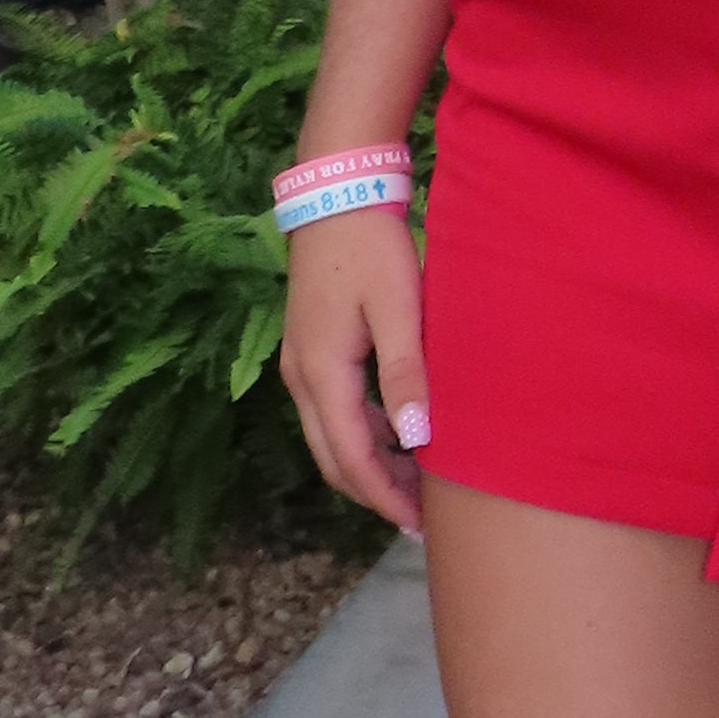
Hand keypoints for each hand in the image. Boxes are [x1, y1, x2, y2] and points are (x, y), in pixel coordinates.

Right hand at [282, 211, 429, 537]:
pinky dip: (360, 435)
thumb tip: (414, 439)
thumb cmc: (372, 248)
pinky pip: (331, 412)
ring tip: (415, 482)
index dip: (384, 495)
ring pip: (329, 437)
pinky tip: (396, 434)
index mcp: (322, 373)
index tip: (418, 524)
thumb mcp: (399, 308)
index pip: (351, 457)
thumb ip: (405, 374)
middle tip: (419, 517)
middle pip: (333, 458)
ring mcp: (299, 364)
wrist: (336, 193)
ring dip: (367, 465)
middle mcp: (300, 377)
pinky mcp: (308, 349)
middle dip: (374, 491)